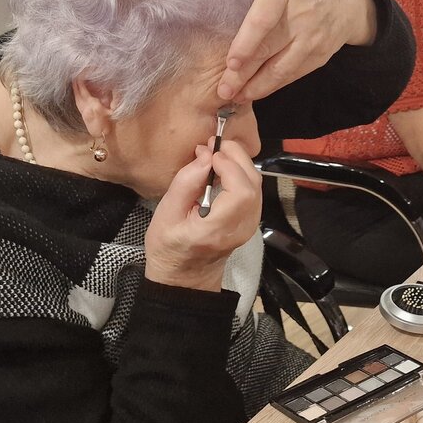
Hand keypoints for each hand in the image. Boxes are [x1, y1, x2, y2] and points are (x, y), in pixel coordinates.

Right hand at [144, 140, 260, 291]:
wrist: (184, 277)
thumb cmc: (168, 246)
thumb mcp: (165, 214)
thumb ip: (186, 183)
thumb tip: (206, 156)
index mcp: (216, 229)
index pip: (241, 191)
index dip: (230, 165)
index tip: (209, 152)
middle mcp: (240, 229)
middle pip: (253, 184)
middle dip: (237, 157)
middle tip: (214, 145)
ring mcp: (249, 227)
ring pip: (256, 186)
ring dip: (240, 163)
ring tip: (216, 154)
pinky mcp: (250, 222)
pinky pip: (253, 192)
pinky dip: (241, 174)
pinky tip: (223, 169)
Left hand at [208, 0, 376, 102]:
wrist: (346, 2)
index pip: (262, 21)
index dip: (246, 44)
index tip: (231, 62)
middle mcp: (301, 15)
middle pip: (268, 49)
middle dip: (244, 73)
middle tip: (223, 89)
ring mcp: (312, 38)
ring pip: (282, 68)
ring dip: (258, 86)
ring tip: (236, 97)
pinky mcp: (319, 56)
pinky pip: (292, 75)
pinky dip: (272, 86)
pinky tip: (254, 93)